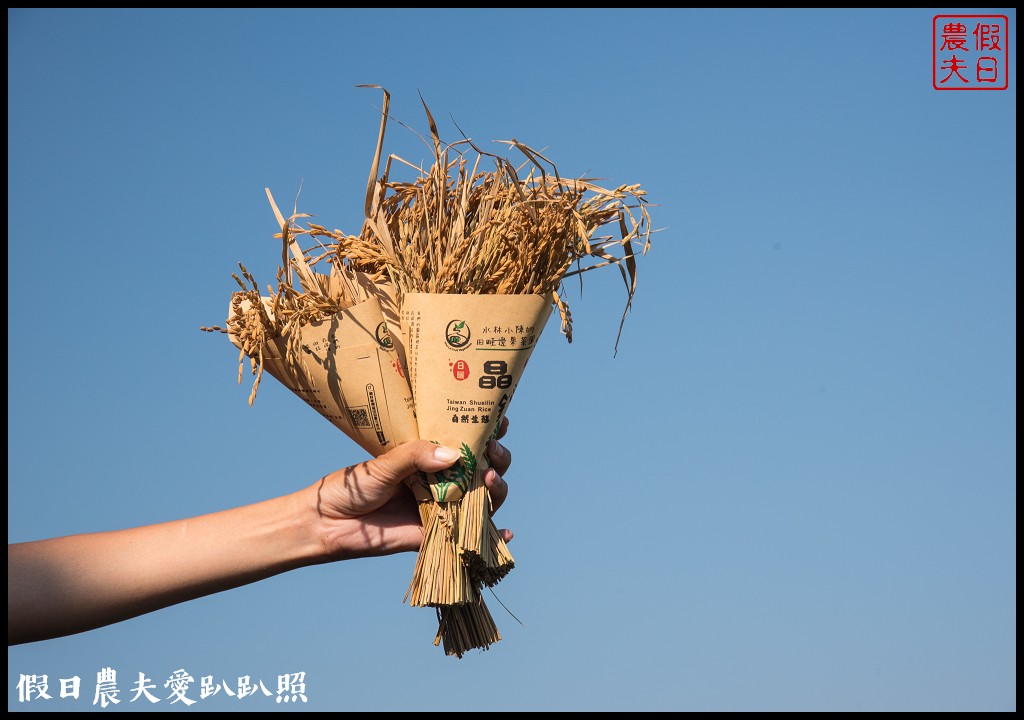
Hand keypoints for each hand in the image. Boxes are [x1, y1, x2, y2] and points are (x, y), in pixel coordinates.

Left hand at [312, 418, 512, 559]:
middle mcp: (441, 479)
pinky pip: (470, 535)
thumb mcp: (383, 463)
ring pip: (483, 498)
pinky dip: (493, 536)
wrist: (329, 524)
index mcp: (429, 456)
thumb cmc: (352, 486)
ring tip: (490, 480)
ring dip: (496, 489)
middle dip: (497, 459)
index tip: (500, 420)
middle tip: (491, 453)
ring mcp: (442, 507)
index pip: (465, 439)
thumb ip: (416, 455)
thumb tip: (453, 454)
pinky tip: (506, 533)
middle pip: (484, 468)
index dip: (488, 430)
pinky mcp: (438, 534)